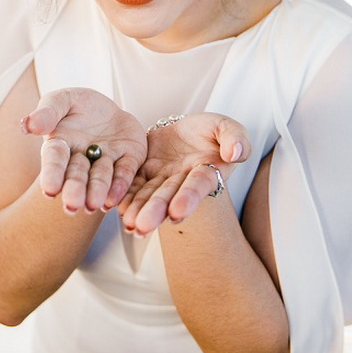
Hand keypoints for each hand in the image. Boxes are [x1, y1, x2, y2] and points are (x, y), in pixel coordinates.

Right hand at [21, 88, 146, 213]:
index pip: (55, 160)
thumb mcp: (61, 100)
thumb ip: (47, 112)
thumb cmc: (77, 106)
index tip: (49, 190)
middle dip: (75, 189)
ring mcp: (106, 161)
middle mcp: (82, 159)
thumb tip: (28, 125)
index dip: (52, 174)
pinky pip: (125, 172)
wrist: (108, 109)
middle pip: (77, 175)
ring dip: (97, 190)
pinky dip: (120, 185)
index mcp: (61, 145)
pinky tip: (115, 199)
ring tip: (93, 205)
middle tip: (72, 206)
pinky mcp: (129, 159)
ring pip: (101, 177)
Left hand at [119, 113, 249, 235]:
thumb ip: (234, 137)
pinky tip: (117, 208)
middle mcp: (183, 180)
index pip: (198, 185)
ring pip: (149, 194)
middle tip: (143, 226)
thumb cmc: (210, 131)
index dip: (188, 198)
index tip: (176, 212)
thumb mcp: (227, 127)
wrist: (186, 129)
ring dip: (138, 209)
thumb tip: (234, 153)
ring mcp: (162, 178)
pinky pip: (134, 185)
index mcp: (206, 170)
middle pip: (169, 196)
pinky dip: (126, 196)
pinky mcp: (144, 172)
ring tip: (128, 222)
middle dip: (156, 211)